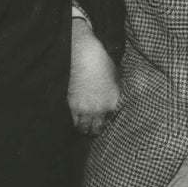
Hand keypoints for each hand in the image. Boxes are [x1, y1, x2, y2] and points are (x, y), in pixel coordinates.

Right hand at [68, 17, 122, 134]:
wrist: (86, 55)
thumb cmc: (102, 63)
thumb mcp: (115, 79)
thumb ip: (112, 95)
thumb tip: (109, 104)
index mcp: (113, 102)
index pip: (108, 123)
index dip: (103, 123)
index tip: (100, 122)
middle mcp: (100, 109)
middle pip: (95, 131)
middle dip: (92, 131)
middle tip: (89, 129)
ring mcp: (85, 108)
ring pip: (82, 128)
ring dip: (82, 128)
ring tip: (81, 125)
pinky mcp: (72, 104)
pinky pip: (73, 119)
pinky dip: (74, 119)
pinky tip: (74, 116)